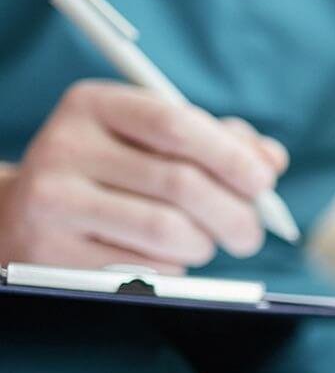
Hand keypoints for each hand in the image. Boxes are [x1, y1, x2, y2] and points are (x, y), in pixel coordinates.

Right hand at [0, 80, 288, 273]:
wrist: (23, 213)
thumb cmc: (112, 172)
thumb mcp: (153, 141)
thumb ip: (217, 142)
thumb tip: (271, 160)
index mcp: (94, 105)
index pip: (175, 124)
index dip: (230, 156)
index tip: (264, 183)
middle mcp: (66, 146)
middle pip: (180, 183)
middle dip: (234, 214)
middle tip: (251, 234)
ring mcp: (53, 201)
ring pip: (166, 230)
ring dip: (204, 244)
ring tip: (206, 243)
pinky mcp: (51, 252)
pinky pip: (143, 267)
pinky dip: (173, 267)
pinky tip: (165, 257)